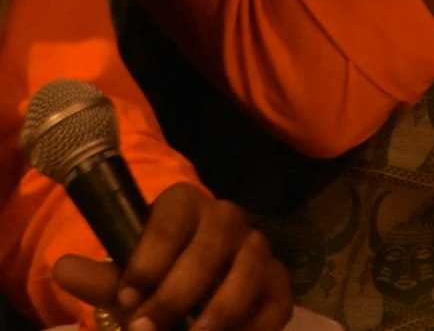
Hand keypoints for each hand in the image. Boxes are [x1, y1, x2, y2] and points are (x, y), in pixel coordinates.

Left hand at [51, 183, 291, 330]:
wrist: (190, 292)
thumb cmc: (154, 280)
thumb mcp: (126, 282)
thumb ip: (100, 280)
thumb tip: (62, 267)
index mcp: (185, 206)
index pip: (171, 220)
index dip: (149, 259)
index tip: (127, 298)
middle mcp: (226, 218)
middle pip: (212, 243)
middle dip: (178, 291)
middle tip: (147, 327)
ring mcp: (257, 248)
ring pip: (250, 268)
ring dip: (219, 310)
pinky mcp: (279, 281)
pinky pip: (277, 299)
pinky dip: (257, 324)